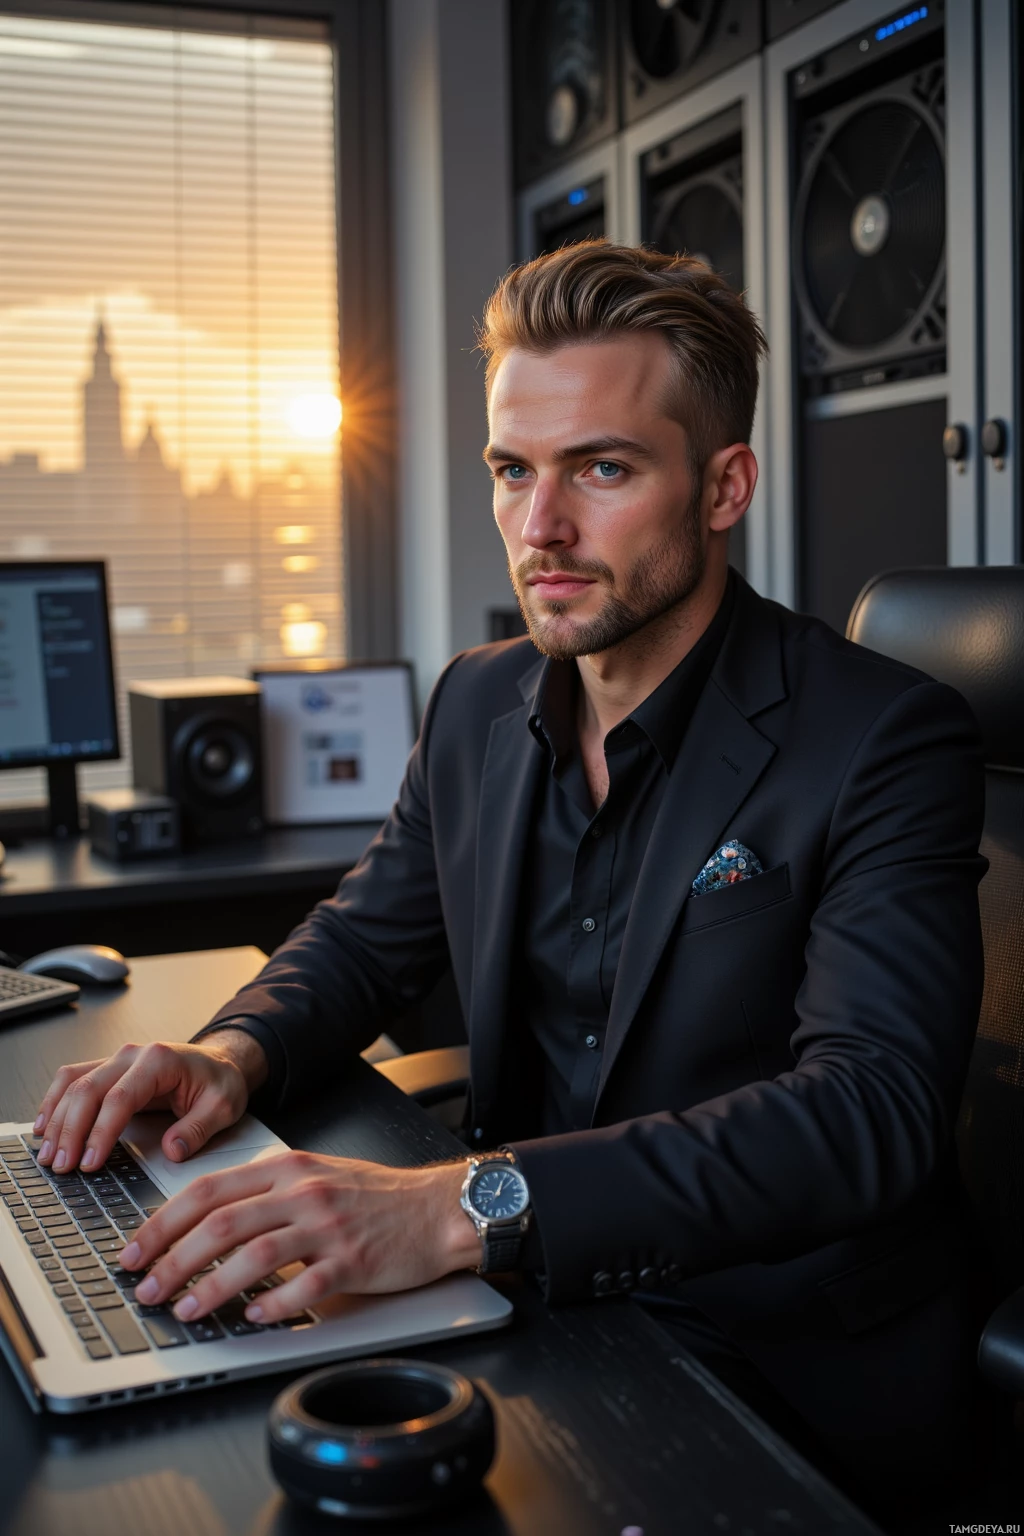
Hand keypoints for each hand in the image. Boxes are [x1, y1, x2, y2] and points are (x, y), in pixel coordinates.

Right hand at [33, 1031, 265, 1173]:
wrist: (220, 1063)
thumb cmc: (220, 1082)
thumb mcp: (224, 1106)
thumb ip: (199, 1128)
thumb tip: (173, 1150)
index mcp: (160, 1060)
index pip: (121, 1097)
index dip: (101, 1132)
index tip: (91, 1162)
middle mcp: (133, 1055)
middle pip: (89, 1089)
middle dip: (71, 1130)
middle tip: (63, 1166)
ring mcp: (117, 1059)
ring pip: (74, 1083)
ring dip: (56, 1118)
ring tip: (49, 1154)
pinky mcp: (109, 1070)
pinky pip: (73, 1080)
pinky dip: (55, 1102)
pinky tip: (46, 1127)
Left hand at [120, 1151, 482, 1323]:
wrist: (437, 1208)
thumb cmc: (377, 1197)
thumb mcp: (316, 1176)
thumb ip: (266, 1192)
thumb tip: (206, 1224)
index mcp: (288, 1167)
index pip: (208, 1191)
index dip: (163, 1222)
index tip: (135, 1250)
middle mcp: (303, 1192)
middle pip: (221, 1224)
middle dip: (172, 1259)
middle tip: (147, 1287)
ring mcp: (328, 1226)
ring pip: (254, 1256)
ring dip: (211, 1287)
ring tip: (186, 1309)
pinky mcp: (352, 1260)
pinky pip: (303, 1287)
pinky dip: (272, 1306)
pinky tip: (252, 1318)